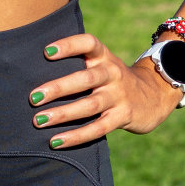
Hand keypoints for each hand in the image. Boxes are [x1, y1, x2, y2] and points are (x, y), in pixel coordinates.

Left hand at [27, 31, 182, 146]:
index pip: (88, 43)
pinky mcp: (123, 116)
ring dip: (63, 114)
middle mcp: (112, 73)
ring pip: (90, 105)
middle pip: (85, 78)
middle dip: (58, 88)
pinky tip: (56, 141)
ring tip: (39, 120)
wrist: (153, 95)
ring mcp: (119, 95)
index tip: (46, 51)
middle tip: (32, 97)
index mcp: (104, 56)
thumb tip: (31, 69)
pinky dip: (77, 136)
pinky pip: (98, 128)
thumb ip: (77, 62)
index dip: (69, 45)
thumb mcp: (101, 63)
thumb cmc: (111, 78)